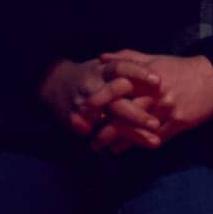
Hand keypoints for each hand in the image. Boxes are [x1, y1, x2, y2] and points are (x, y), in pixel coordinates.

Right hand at [37, 58, 159, 140]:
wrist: (53, 82)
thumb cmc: (93, 73)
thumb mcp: (109, 64)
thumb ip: (131, 63)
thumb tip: (159, 76)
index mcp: (103, 70)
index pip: (121, 68)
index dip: (138, 73)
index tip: (158, 81)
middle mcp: (93, 86)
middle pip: (115, 102)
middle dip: (136, 114)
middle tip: (156, 124)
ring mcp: (83, 105)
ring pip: (108, 122)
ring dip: (130, 133)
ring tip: (153, 141)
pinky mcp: (74, 121)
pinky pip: (93, 134)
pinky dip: (108, 142)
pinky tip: (124, 150)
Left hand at [84, 54, 169, 153]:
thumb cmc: (181, 69)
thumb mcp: (155, 59)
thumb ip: (127, 58)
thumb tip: (102, 58)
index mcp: (148, 78)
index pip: (118, 89)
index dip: (99, 100)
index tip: (83, 109)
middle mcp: (156, 94)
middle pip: (124, 114)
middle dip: (104, 129)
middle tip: (89, 140)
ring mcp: (168, 109)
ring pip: (137, 130)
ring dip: (118, 142)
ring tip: (103, 148)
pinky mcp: (179, 122)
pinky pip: (155, 138)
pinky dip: (138, 145)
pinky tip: (124, 149)